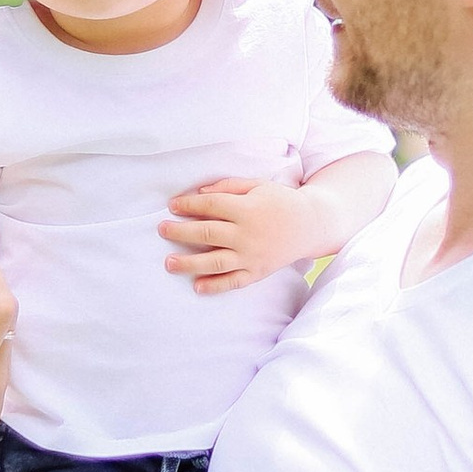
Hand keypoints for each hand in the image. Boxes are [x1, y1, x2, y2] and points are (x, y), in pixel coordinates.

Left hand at [160, 177, 316, 294]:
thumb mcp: (257, 185)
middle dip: (180, 231)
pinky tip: (196, 286)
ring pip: (215, 261)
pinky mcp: (257, 272)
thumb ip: (228, 187)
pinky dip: (215, 286)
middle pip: (207, 233)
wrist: (311, 225)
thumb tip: (199, 193)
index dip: (188, 204)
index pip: (211, 205)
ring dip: (189, 262)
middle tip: (161, 230)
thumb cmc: (281, 201)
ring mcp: (252, 256)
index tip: (172, 205)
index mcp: (247, 209)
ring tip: (169, 263)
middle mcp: (248, 234)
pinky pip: (233, 282)